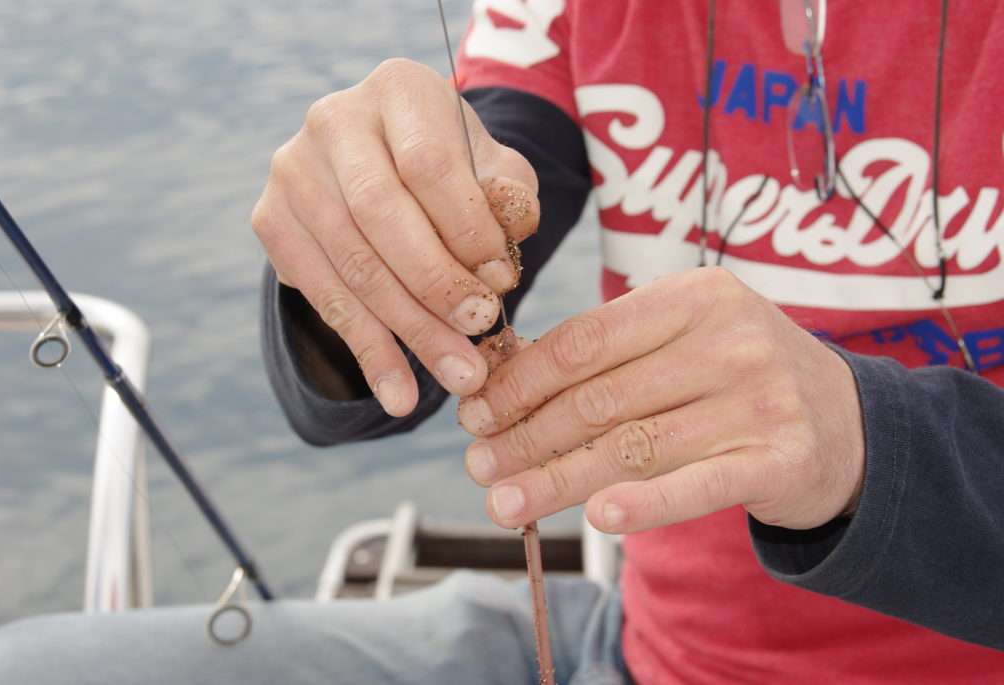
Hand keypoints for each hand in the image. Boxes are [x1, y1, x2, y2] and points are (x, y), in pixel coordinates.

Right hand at [252, 58, 538, 415]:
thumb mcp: (493, 169)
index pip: (428, 164)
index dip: (466, 230)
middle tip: (480, 337)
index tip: (502, 283)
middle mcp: (334, 120)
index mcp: (398, 90)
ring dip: (408, 332)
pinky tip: (400, 392)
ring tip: (457, 376)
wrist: (383, 166)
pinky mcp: (271, 220)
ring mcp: (293, 171)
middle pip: (381, 216)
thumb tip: (505, 241)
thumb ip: (509, 195)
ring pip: (353, 265)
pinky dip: (368, 352)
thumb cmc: (452, 169)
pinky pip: (324, 297)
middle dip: (436, 288)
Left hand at [457, 267, 865, 533]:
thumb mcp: (685, 340)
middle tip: (478, 463)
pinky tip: (596, 517)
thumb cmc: (739, 376)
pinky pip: (697, 485)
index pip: (587, 340)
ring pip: (634, 446)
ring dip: (558, 478)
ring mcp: (761, 400)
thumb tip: (504, 383)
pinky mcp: (782, 460)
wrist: (848, 422)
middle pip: (602, 397)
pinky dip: (644, 504)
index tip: (476, 411)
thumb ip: (611, 354)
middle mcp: (731, 340)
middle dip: (528, 434)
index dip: (522, 380)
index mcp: (695, 297)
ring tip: (504, 501)